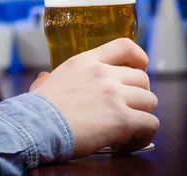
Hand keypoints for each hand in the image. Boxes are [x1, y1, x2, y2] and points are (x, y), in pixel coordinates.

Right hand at [30, 38, 158, 158]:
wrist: (35, 126)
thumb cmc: (36, 109)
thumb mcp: (44, 82)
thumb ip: (48, 78)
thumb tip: (43, 78)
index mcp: (85, 61)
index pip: (124, 46)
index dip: (139, 58)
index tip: (140, 69)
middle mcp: (103, 74)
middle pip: (142, 78)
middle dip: (139, 95)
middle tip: (128, 109)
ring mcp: (114, 95)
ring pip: (150, 101)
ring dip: (143, 115)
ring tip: (130, 130)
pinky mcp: (122, 119)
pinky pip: (150, 123)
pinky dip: (145, 134)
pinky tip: (130, 141)